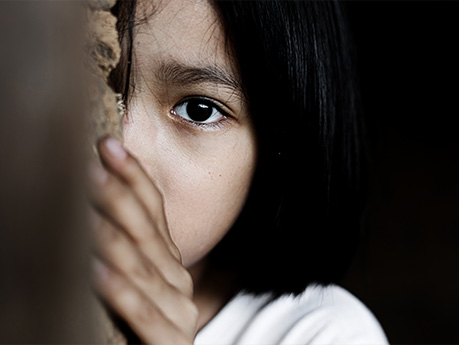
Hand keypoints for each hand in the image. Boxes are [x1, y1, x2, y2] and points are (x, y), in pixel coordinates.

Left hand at [89, 136, 197, 344]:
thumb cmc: (146, 323)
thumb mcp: (142, 281)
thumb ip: (131, 251)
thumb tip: (95, 208)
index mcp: (171, 262)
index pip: (154, 210)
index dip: (134, 177)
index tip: (109, 146)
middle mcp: (178, 281)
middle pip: (147, 232)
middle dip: (120, 196)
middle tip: (93, 166)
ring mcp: (178, 312)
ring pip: (143, 269)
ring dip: (113, 239)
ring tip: (85, 213)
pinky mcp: (169, 344)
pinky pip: (141, 314)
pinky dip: (120, 292)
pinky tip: (95, 273)